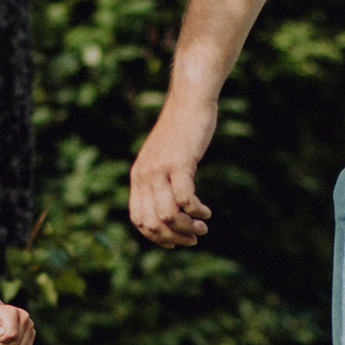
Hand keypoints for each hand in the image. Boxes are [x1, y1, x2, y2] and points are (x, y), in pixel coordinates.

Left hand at [0, 301, 35, 344]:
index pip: (12, 335)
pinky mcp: (31, 334)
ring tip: (4, 338)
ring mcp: (30, 326)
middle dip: (4, 343)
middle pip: (17, 343)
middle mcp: (26, 318)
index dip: (1, 339)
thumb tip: (2, 332)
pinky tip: (9, 343)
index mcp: (15, 313)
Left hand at [128, 97, 215, 248]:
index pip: (138, 219)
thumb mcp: (162, 158)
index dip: (156, 236)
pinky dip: (197, 211)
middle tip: (193, 238)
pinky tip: (206, 212)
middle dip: (174, 237)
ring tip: (202, 227)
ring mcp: (160, 170)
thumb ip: (159, 180)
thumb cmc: (180, 132)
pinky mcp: (179, 163)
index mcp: (138, 176)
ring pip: (168, 215)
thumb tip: (166, 208)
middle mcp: (144, 175)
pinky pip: (185, 199)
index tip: (174, 241)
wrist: (189, 102)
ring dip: (187, 228)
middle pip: (153, 222)